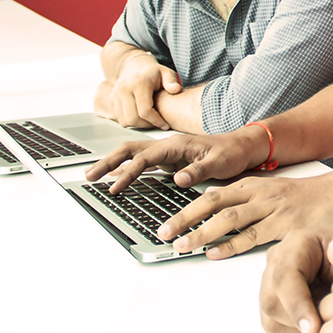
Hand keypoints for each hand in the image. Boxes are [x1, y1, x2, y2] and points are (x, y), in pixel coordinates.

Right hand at [84, 133, 238, 191]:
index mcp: (176, 145)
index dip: (127, 173)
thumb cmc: (232, 153)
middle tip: (90, 176)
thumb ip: (198, 170)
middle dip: (108, 162)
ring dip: (114, 164)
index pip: (144, 158)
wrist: (243, 146)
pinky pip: (143, 163)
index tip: (114, 187)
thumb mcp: (219, 163)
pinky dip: (127, 169)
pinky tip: (117, 178)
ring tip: (95, 176)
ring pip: (133, 155)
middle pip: (130, 150)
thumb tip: (178, 179)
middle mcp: (167, 146)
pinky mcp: (170, 160)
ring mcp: (167, 153)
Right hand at [93, 53, 179, 129]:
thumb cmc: (152, 71)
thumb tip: (176, 89)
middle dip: (147, 125)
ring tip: (150, 121)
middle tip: (157, 124)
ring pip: (125, 121)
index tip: (165, 125)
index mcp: (138, 83)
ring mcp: (116, 95)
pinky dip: (130, 122)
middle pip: (133, 118)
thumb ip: (171, 81)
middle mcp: (124, 89)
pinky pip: (119, 118)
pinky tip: (141, 118)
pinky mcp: (112, 100)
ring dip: (138, 125)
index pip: (145, 111)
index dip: (156, 121)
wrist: (134, 64)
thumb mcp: (165, 72)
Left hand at [157, 170, 332, 258]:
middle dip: (185, 217)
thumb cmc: (313, 197)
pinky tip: (213, 253)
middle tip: (162, 232)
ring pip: (228, 218)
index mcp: (255, 185)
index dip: (188, 205)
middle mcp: (259, 193)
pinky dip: (230, 244)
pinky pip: (252, 236)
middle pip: (213, 201)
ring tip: (180, 246)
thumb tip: (229, 221)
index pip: (214, 192)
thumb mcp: (278, 194)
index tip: (167, 218)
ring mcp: (272, 208)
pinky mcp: (285, 225)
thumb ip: (255, 205)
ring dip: (201, 232)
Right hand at [259, 225, 332, 332]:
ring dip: (298, 329)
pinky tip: (317, 321)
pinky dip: (295, 332)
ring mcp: (270, 282)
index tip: (314, 329)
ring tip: (327, 318)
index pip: (285, 278)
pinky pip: (275, 326)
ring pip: (271, 317)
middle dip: (299, 321)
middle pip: (272, 301)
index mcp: (296, 244)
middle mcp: (277, 261)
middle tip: (330, 325)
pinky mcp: (272, 301)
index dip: (297, 306)